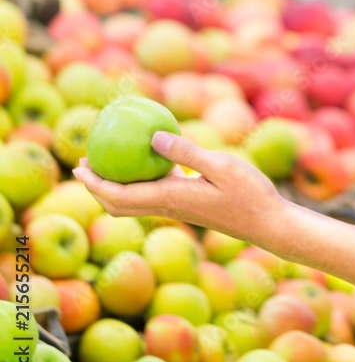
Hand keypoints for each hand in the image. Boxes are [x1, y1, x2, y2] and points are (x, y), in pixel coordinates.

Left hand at [72, 132, 283, 244]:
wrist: (269, 224)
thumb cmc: (251, 194)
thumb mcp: (222, 166)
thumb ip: (187, 152)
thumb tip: (152, 137)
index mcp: (171, 199)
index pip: (120, 196)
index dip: (95, 184)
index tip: (78, 166)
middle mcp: (170, 206)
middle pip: (120, 204)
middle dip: (97, 186)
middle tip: (83, 162)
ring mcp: (179, 208)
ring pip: (135, 202)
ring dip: (115, 185)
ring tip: (107, 160)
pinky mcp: (189, 205)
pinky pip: (153, 194)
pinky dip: (139, 180)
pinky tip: (148, 159)